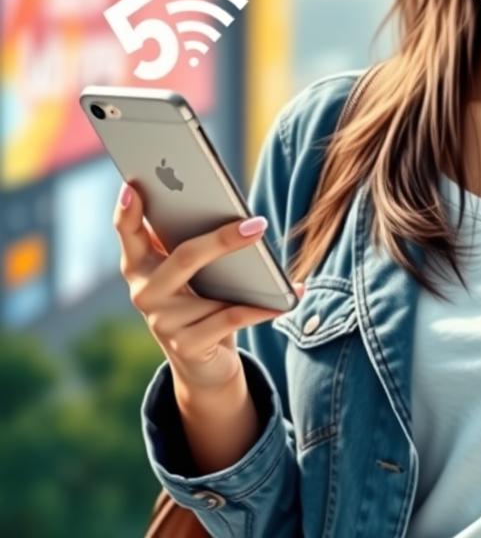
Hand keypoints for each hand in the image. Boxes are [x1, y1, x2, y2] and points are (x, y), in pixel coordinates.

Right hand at [113, 181, 303, 393]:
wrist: (202, 361)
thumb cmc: (200, 298)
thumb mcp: (193, 270)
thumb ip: (195, 240)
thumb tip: (238, 215)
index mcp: (141, 264)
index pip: (129, 232)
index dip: (126, 211)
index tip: (132, 186)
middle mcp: (144, 292)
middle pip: (184, 257)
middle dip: (222, 239)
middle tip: (258, 224)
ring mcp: (162, 322)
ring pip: (210, 294)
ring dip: (253, 280)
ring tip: (281, 271)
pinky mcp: (186, 347)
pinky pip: (230, 320)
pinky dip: (261, 310)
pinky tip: (286, 300)